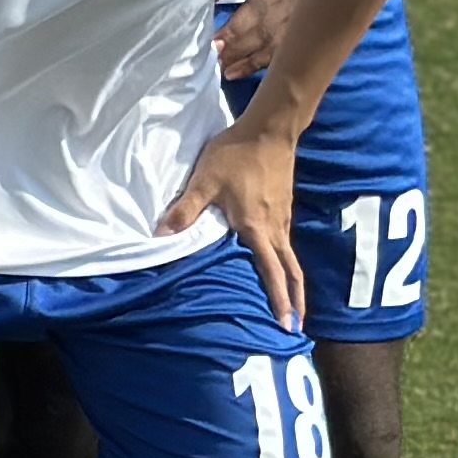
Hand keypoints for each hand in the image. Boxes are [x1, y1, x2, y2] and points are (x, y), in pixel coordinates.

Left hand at [163, 112, 306, 326]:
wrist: (269, 130)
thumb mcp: (204, 182)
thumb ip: (184, 210)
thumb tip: (161, 235)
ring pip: (291, 257)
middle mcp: (276, 228)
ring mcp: (283, 217)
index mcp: (257, 228)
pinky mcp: (283, 206)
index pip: (273, 272)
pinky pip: (287, 241)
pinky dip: (287, 261)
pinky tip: (279, 263)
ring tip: (292, 303)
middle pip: (291, 271)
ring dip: (293, 282)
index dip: (280, 300)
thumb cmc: (235, 156)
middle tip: (297, 326)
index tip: (287, 324)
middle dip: (295, 301)